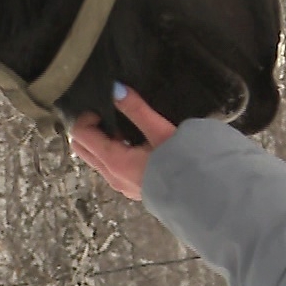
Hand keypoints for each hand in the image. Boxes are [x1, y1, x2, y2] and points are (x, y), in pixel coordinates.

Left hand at [68, 82, 178, 200]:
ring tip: (127, 130)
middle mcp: (112, 176)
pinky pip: (110, 168)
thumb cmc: (184, 164)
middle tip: (111, 117)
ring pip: (95, 159)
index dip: (88, 117)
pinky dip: (113, 153)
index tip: (106, 108)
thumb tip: (116, 89)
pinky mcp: (130, 188)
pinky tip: (135, 145)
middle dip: (90, 129)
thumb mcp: (160, 131)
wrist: (204, 196)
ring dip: (102, 142)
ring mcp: (120, 185)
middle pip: (82, 148)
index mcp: (114, 162)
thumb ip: (136, 109)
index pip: (80, 134)